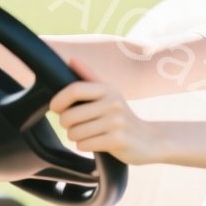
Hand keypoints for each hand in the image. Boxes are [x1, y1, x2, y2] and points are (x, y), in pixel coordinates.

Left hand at [50, 59, 165, 164]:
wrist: (150, 140)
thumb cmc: (123, 116)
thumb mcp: (110, 94)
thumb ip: (90, 77)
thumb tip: (71, 59)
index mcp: (109, 89)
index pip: (74, 89)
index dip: (59, 100)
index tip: (55, 108)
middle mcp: (113, 103)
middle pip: (70, 116)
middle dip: (66, 124)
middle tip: (75, 126)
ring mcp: (116, 122)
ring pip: (75, 133)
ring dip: (75, 137)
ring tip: (88, 134)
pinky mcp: (117, 140)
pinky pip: (84, 145)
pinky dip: (85, 146)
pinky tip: (96, 143)